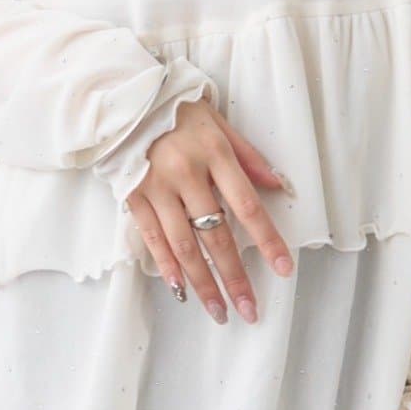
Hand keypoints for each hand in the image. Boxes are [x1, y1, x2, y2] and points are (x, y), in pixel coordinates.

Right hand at [123, 97, 294, 324]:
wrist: (127, 98)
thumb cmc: (180, 111)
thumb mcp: (220, 123)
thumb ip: (248, 157)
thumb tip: (278, 186)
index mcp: (214, 153)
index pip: (247, 205)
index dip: (267, 241)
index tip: (283, 269)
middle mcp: (186, 173)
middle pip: (215, 234)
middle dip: (234, 276)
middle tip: (249, 309)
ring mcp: (157, 186)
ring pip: (183, 245)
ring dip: (203, 282)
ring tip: (219, 311)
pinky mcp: (133, 195)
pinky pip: (153, 238)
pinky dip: (168, 267)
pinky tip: (182, 290)